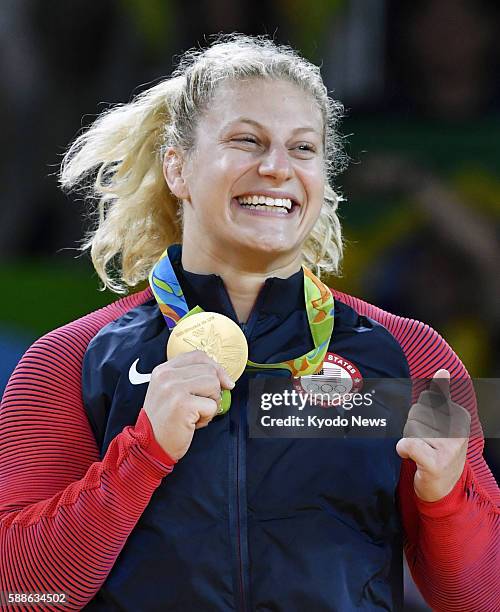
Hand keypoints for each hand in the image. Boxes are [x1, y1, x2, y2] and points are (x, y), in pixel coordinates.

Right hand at [143, 350, 234, 460]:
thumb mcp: (171, 392)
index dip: (215, 368)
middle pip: (209, 370)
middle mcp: (166, 376)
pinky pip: (212, 405)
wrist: (150, 446)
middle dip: (213, 390)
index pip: (198, 355)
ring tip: (195, 413)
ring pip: (213, 384)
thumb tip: (225, 378)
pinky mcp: (183, 404)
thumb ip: (190, 378)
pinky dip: (207, 417)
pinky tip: (192, 423)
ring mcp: (174, 389)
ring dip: (211, 403)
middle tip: (199, 406)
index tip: (223, 382)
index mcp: (163, 370)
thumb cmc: (166, 421)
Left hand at [396, 369, 470, 501]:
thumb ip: (440, 395)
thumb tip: (443, 368)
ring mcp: (448, 448)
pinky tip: (413, 458)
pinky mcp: (436, 463)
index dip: (420, 414)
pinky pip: (407, 444)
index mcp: (460, 416)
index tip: (433, 430)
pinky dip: (403, 450)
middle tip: (425, 443)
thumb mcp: (443, 420)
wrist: (444, 488)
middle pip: (415, 414)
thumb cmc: (439, 448)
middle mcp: (458, 431)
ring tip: (423, 452)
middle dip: (413, 427)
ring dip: (410, 440)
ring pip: (409, 429)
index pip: (425, 400)